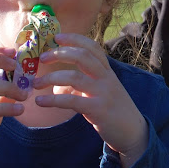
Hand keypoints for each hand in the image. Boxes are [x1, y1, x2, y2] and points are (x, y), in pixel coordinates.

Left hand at [33, 33, 147, 167]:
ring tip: (36, 83)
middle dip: (60, 53)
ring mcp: (103, 92)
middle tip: (43, 58)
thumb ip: (81, 84)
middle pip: (82, 56)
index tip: (57, 37)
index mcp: (107, 70)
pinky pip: (72, 101)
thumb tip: (57, 85)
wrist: (132, 131)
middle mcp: (106, 77)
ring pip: (75, 78)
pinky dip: (53, 100)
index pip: (92, 47)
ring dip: (51, 78)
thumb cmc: (113, 109)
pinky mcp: (98, 109)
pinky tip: (40, 101)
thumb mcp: (101, 91)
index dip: (75, 39)